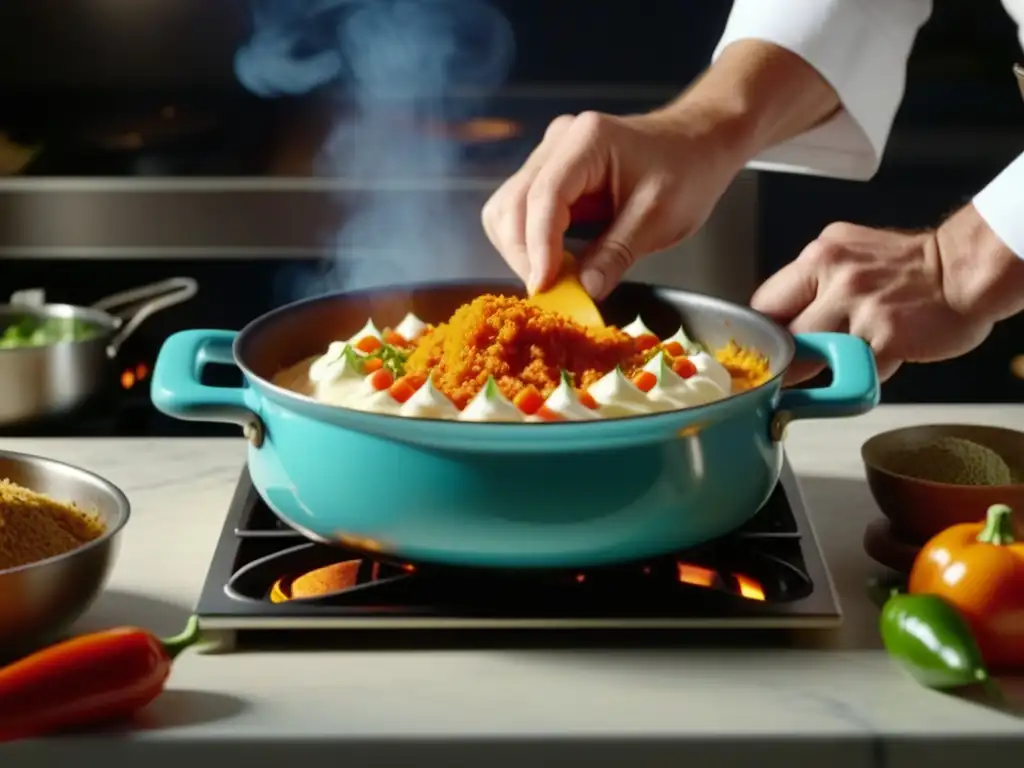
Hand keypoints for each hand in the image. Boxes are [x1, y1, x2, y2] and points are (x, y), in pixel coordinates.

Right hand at [481, 108, 741, 298]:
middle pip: (513, 203)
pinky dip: (529, 243)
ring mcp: (549, 156)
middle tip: (550, 292)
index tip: (544, 286)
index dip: (539, 247)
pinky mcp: (549, 175)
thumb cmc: (687, 170)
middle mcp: (558, 143)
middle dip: (524, 254)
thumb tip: (584, 291)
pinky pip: (521, 212)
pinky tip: (553, 264)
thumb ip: (616, 254)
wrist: (699, 144)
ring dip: (520, 250)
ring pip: (507, 209)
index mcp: (587, 141)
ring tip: (552, 279)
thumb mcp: (659, 218)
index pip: (544, 196)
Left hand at [752, 208, 1023, 382]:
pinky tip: (881, 358)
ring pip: (816, 359)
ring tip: (841, 366)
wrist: (966, 269)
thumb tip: (782, 319)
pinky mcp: (886, 338)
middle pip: (784, 337)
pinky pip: (858, 372)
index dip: (765, 334)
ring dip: (824, 372)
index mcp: (820, 257)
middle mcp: (836, 278)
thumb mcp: (849, 255)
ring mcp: (861, 309)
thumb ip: (814, 284)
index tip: (767, 352)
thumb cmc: (909, 267)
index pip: (765, 303)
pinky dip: (864, 375)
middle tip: (792, 374)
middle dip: (787, 360)